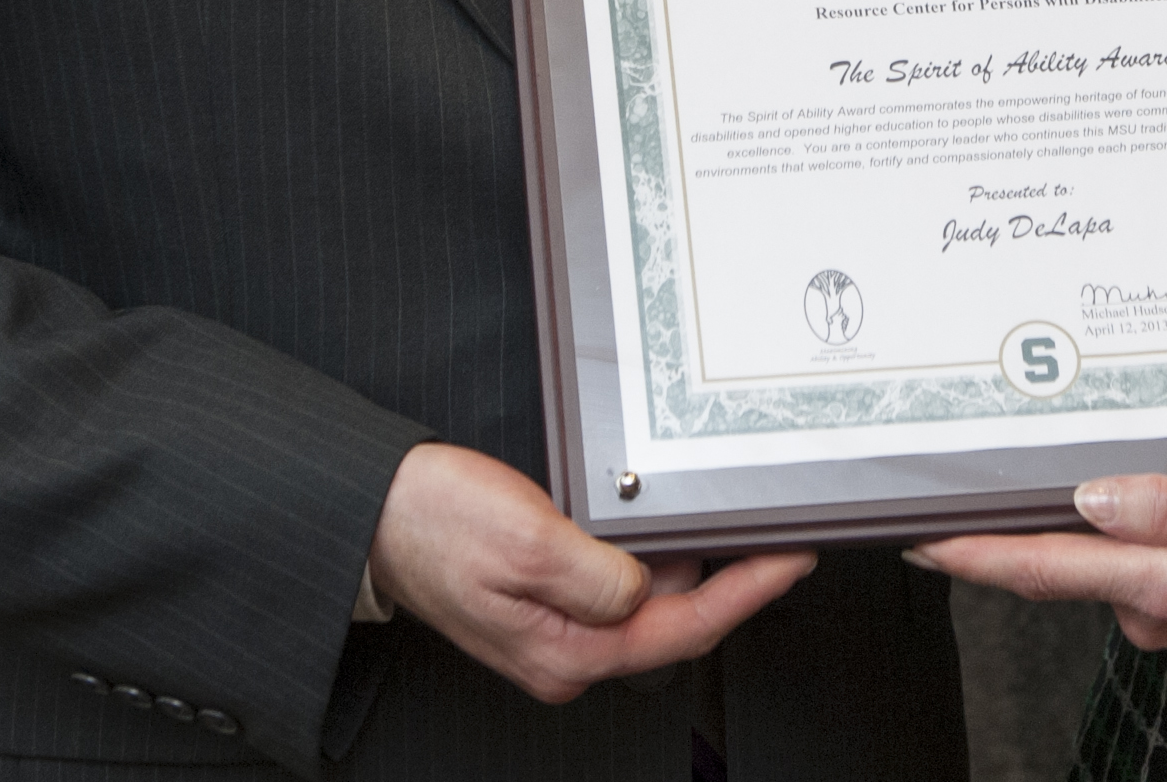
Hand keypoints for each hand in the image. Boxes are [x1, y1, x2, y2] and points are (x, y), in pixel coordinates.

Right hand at [367, 442, 814, 702]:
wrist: (373, 513)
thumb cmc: (435, 524)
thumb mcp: (528, 539)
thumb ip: (599, 574)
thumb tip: (650, 587)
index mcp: (568, 652)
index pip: (683, 628)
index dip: (748, 592)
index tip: (793, 559)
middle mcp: (566, 654)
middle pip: (672, 621)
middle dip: (727, 579)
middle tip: (773, 532)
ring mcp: (555, 632)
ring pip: (646, 602)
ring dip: (685, 563)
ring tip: (721, 518)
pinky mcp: (543, 604)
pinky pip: (615, 586)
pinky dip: (646, 557)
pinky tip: (655, 524)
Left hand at [910, 461, 1166, 656]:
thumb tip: (1092, 501)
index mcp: (1161, 583)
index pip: (1040, 567)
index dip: (971, 553)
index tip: (916, 536)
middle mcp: (1156, 606)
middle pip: (1055, 565)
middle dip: (999, 534)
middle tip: (947, 493)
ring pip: (1096, 561)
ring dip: (1059, 528)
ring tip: (1022, 481)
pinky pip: (1135, 563)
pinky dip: (1113, 534)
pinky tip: (1114, 501)